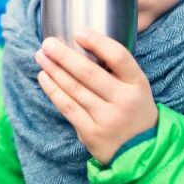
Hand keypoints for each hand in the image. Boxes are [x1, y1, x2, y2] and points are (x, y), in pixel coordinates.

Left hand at [35, 30, 158, 164]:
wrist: (142, 152)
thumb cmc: (134, 110)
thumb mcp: (137, 87)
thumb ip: (117, 69)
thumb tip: (81, 42)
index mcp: (138, 84)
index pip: (119, 57)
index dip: (97, 42)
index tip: (77, 31)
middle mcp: (124, 101)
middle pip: (89, 73)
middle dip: (64, 56)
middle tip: (47, 43)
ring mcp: (107, 119)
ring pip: (74, 89)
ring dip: (54, 70)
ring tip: (41, 56)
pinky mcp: (91, 133)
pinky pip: (67, 107)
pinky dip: (53, 90)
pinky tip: (44, 77)